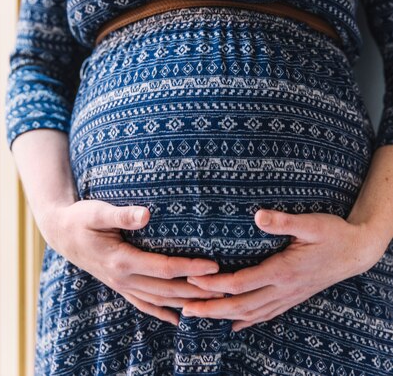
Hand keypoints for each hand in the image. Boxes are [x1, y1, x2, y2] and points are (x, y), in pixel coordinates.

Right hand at [40, 200, 223, 325]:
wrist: (60, 233)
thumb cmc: (81, 218)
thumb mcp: (97, 212)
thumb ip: (122, 214)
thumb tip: (147, 214)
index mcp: (121, 260)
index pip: (164, 268)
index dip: (190, 268)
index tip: (214, 266)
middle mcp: (123, 278)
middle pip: (167, 289)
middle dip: (197, 290)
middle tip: (225, 288)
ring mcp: (121, 285)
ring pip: (159, 299)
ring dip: (185, 302)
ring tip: (212, 303)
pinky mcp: (120, 285)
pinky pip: (144, 303)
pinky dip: (162, 312)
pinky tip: (178, 319)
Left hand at [181, 209, 384, 331]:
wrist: (356, 251)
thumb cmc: (333, 233)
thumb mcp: (310, 222)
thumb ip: (283, 221)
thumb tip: (258, 215)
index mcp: (283, 270)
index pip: (241, 282)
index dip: (215, 284)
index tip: (192, 279)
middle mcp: (283, 289)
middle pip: (240, 305)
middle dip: (211, 308)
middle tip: (184, 308)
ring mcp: (288, 296)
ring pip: (251, 313)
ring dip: (223, 316)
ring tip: (199, 316)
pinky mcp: (293, 297)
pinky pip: (266, 314)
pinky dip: (247, 321)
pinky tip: (235, 325)